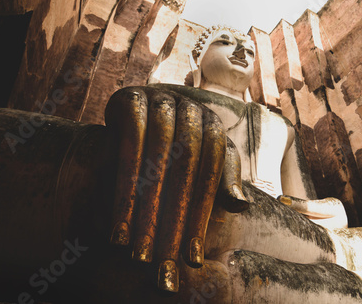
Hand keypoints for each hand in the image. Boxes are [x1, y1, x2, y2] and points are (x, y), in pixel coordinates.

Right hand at [104, 86, 247, 291]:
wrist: (135, 111)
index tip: (192, 258)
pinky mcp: (132, 100)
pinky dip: (125, 186)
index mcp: (213, 127)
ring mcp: (162, 101)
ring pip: (158, 159)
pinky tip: (120, 220)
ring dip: (147, 208)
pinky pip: (130, 145)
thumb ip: (221, 181)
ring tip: (139, 252)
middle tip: (163, 262)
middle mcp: (192, 110)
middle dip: (174, 218)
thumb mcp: (201, 163)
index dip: (202, 215)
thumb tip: (241, 206)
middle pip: (186, 167)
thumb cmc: (174, 144)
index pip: (212, 173)